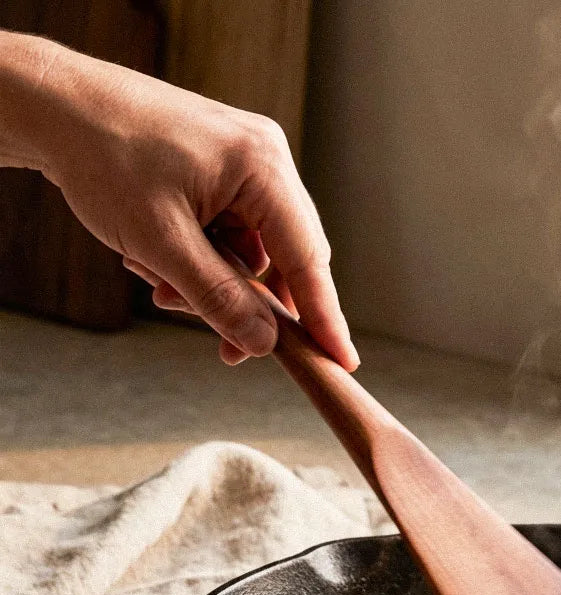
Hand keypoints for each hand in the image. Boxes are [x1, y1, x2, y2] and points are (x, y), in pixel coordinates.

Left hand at [4, 34, 357, 368]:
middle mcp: (265, 159)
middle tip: (227, 350)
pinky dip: (205, 260)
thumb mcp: (161, 243)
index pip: (308, 258)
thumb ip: (219, 298)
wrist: (54, 106)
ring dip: (217, 284)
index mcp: (262, 166)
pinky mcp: (224, 170)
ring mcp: (246, 162)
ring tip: (165, 290)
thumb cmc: (102, 157)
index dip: (325, 316)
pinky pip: (233, 234)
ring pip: (254, 252)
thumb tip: (264, 343)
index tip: (343, 360)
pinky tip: (165, 264)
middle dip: (251, 304)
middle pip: (286, 257)